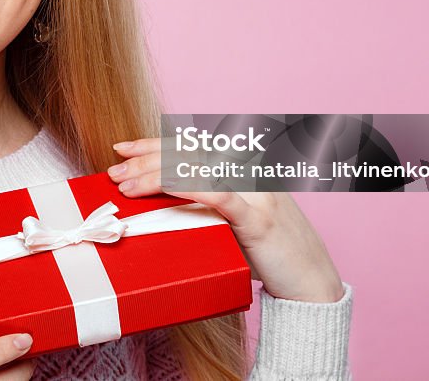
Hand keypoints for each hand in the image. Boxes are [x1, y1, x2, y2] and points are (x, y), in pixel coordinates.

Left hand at [108, 138, 345, 303]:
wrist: (313, 284)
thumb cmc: (270, 254)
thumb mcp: (234, 223)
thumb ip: (206, 207)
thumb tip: (157, 205)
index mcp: (243, 168)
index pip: (191, 146)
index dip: (155, 143)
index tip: (123, 147)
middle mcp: (250, 172)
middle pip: (189, 152)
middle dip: (147, 158)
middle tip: (115, 171)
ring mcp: (256, 193)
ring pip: (198, 169)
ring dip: (157, 174)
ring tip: (126, 185)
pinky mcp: (259, 219)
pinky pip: (220, 195)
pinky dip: (190, 186)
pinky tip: (166, 185)